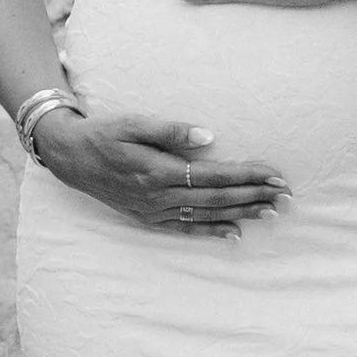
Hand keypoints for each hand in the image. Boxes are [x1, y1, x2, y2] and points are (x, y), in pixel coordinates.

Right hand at [32, 104, 285, 234]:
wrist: (70, 157)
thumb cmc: (103, 133)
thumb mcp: (132, 122)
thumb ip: (169, 130)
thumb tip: (208, 137)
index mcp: (158, 171)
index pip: (214, 175)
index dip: (247, 175)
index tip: (275, 174)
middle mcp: (159, 196)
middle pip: (217, 198)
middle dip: (254, 196)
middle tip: (286, 196)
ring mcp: (154, 211)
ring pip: (206, 215)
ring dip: (241, 214)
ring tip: (271, 213)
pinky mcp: (148, 218)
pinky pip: (186, 229)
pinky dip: (212, 232)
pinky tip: (234, 234)